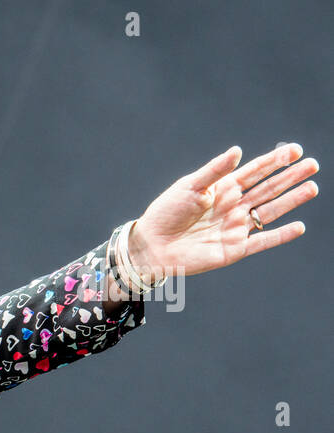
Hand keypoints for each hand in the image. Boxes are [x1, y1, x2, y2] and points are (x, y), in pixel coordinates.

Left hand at [129, 143, 318, 278]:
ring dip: (292, 200)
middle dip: (290, 177)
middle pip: (268, 189)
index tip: (295, 150)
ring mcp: (236, 228)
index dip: (275, 161)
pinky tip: (299, 227)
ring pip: (270, 212)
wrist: (151, 245)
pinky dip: (280, 236)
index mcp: (223, 189)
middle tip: (313, 164)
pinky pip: (262, 242)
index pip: (255, 171)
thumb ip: (215, 171)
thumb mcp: (190, 186)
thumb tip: (238, 150)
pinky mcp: (234, 249)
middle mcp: (234, 207)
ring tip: (312, 187)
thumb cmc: (166, 212)